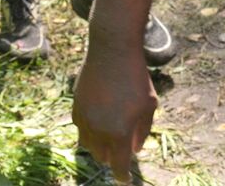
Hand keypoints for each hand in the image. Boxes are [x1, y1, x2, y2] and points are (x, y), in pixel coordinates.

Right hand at [73, 42, 157, 183]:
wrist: (112, 52)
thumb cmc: (136, 77)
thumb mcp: (149, 105)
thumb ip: (142, 130)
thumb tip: (134, 150)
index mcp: (119, 133)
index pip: (118, 166)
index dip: (122, 176)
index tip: (125, 179)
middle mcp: (98, 131)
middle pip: (102, 157)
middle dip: (113, 157)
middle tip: (122, 149)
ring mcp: (84, 120)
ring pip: (88, 146)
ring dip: (100, 146)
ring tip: (111, 136)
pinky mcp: (75, 108)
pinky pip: (81, 129)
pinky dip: (90, 132)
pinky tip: (100, 121)